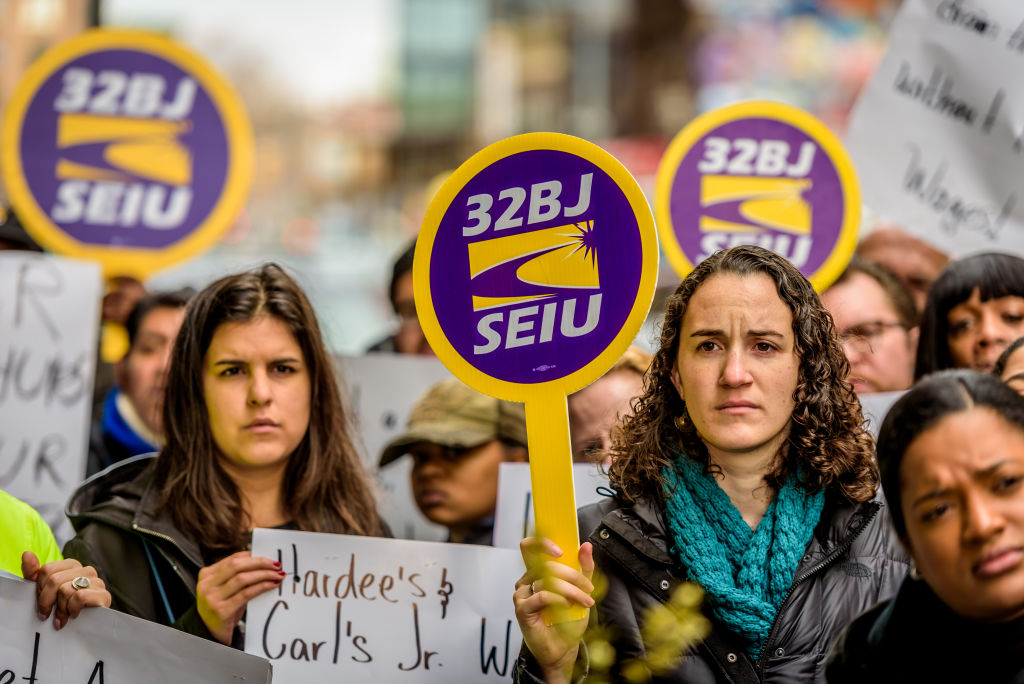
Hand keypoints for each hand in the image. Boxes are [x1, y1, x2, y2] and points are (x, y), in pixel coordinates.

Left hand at [22, 552, 110, 629]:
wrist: (86, 629)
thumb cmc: (63, 608)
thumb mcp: (44, 591)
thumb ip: (34, 573)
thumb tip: (27, 553)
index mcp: (72, 565)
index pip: (47, 570)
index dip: (40, 590)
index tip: (43, 603)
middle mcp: (86, 570)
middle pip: (54, 580)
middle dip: (48, 601)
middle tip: (49, 615)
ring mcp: (97, 582)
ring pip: (66, 590)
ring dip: (61, 608)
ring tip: (63, 617)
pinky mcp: (104, 595)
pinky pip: (79, 597)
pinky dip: (73, 609)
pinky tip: (75, 615)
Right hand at [196, 551, 284, 644]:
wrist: (210, 635)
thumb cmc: (222, 609)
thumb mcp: (225, 590)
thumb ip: (237, 576)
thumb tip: (264, 563)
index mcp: (206, 575)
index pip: (233, 559)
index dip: (253, 556)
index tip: (268, 557)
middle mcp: (206, 585)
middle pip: (237, 565)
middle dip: (260, 562)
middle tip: (276, 564)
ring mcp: (212, 598)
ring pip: (242, 578)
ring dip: (264, 574)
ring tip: (277, 575)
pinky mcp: (221, 611)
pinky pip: (246, 594)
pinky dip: (261, 587)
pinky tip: (271, 585)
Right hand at [513, 538, 594, 683]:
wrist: (563, 648)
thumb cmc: (568, 620)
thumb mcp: (581, 590)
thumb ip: (583, 568)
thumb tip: (586, 546)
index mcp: (536, 572)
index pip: (530, 547)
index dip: (542, 543)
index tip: (561, 551)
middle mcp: (526, 580)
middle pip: (547, 565)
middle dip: (573, 576)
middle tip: (588, 588)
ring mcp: (521, 594)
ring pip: (547, 580)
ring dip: (571, 590)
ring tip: (584, 602)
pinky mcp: (522, 609)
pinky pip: (542, 596)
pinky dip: (559, 599)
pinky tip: (567, 607)